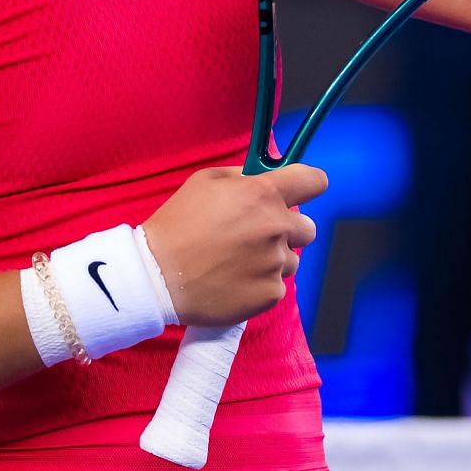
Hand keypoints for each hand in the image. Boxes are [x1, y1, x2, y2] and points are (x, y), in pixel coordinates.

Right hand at [141, 164, 326, 327]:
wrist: (157, 276)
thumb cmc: (177, 225)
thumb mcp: (204, 182)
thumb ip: (241, 176)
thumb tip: (261, 178)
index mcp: (263, 194)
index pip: (314, 181)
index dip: (309, 185)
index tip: (302, 191)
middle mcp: (276, 227)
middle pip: (307, 227)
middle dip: (287, 229)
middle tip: (256, 235)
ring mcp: (275, 263)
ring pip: (291, 260)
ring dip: (272, 259)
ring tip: (237, 263)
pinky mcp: (270, 294)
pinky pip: (277, 285)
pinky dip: (260, 284)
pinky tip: (233, 281)